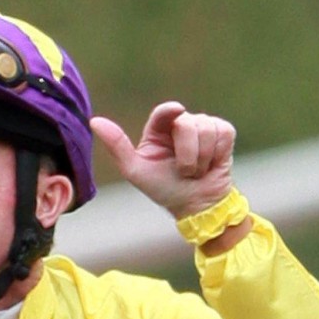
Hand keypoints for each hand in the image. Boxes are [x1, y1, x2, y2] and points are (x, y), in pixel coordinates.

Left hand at [92, 102, 235, 218]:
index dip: (171, 111)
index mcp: (159, 130)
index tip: (177, 112)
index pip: (164, 113)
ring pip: (207, 128)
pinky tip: (212, 164)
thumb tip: (94, 121)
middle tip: (185, 171)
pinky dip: (218, 153)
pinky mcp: (224, 134)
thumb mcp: (137, 171)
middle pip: (188, 123)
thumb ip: (117, 146)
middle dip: (187, 153)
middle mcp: (181, 125)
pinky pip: (223, 133)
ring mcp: (204, 127)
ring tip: (198, 171)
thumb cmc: (166, 190)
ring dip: (202, 158)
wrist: (198, 207)